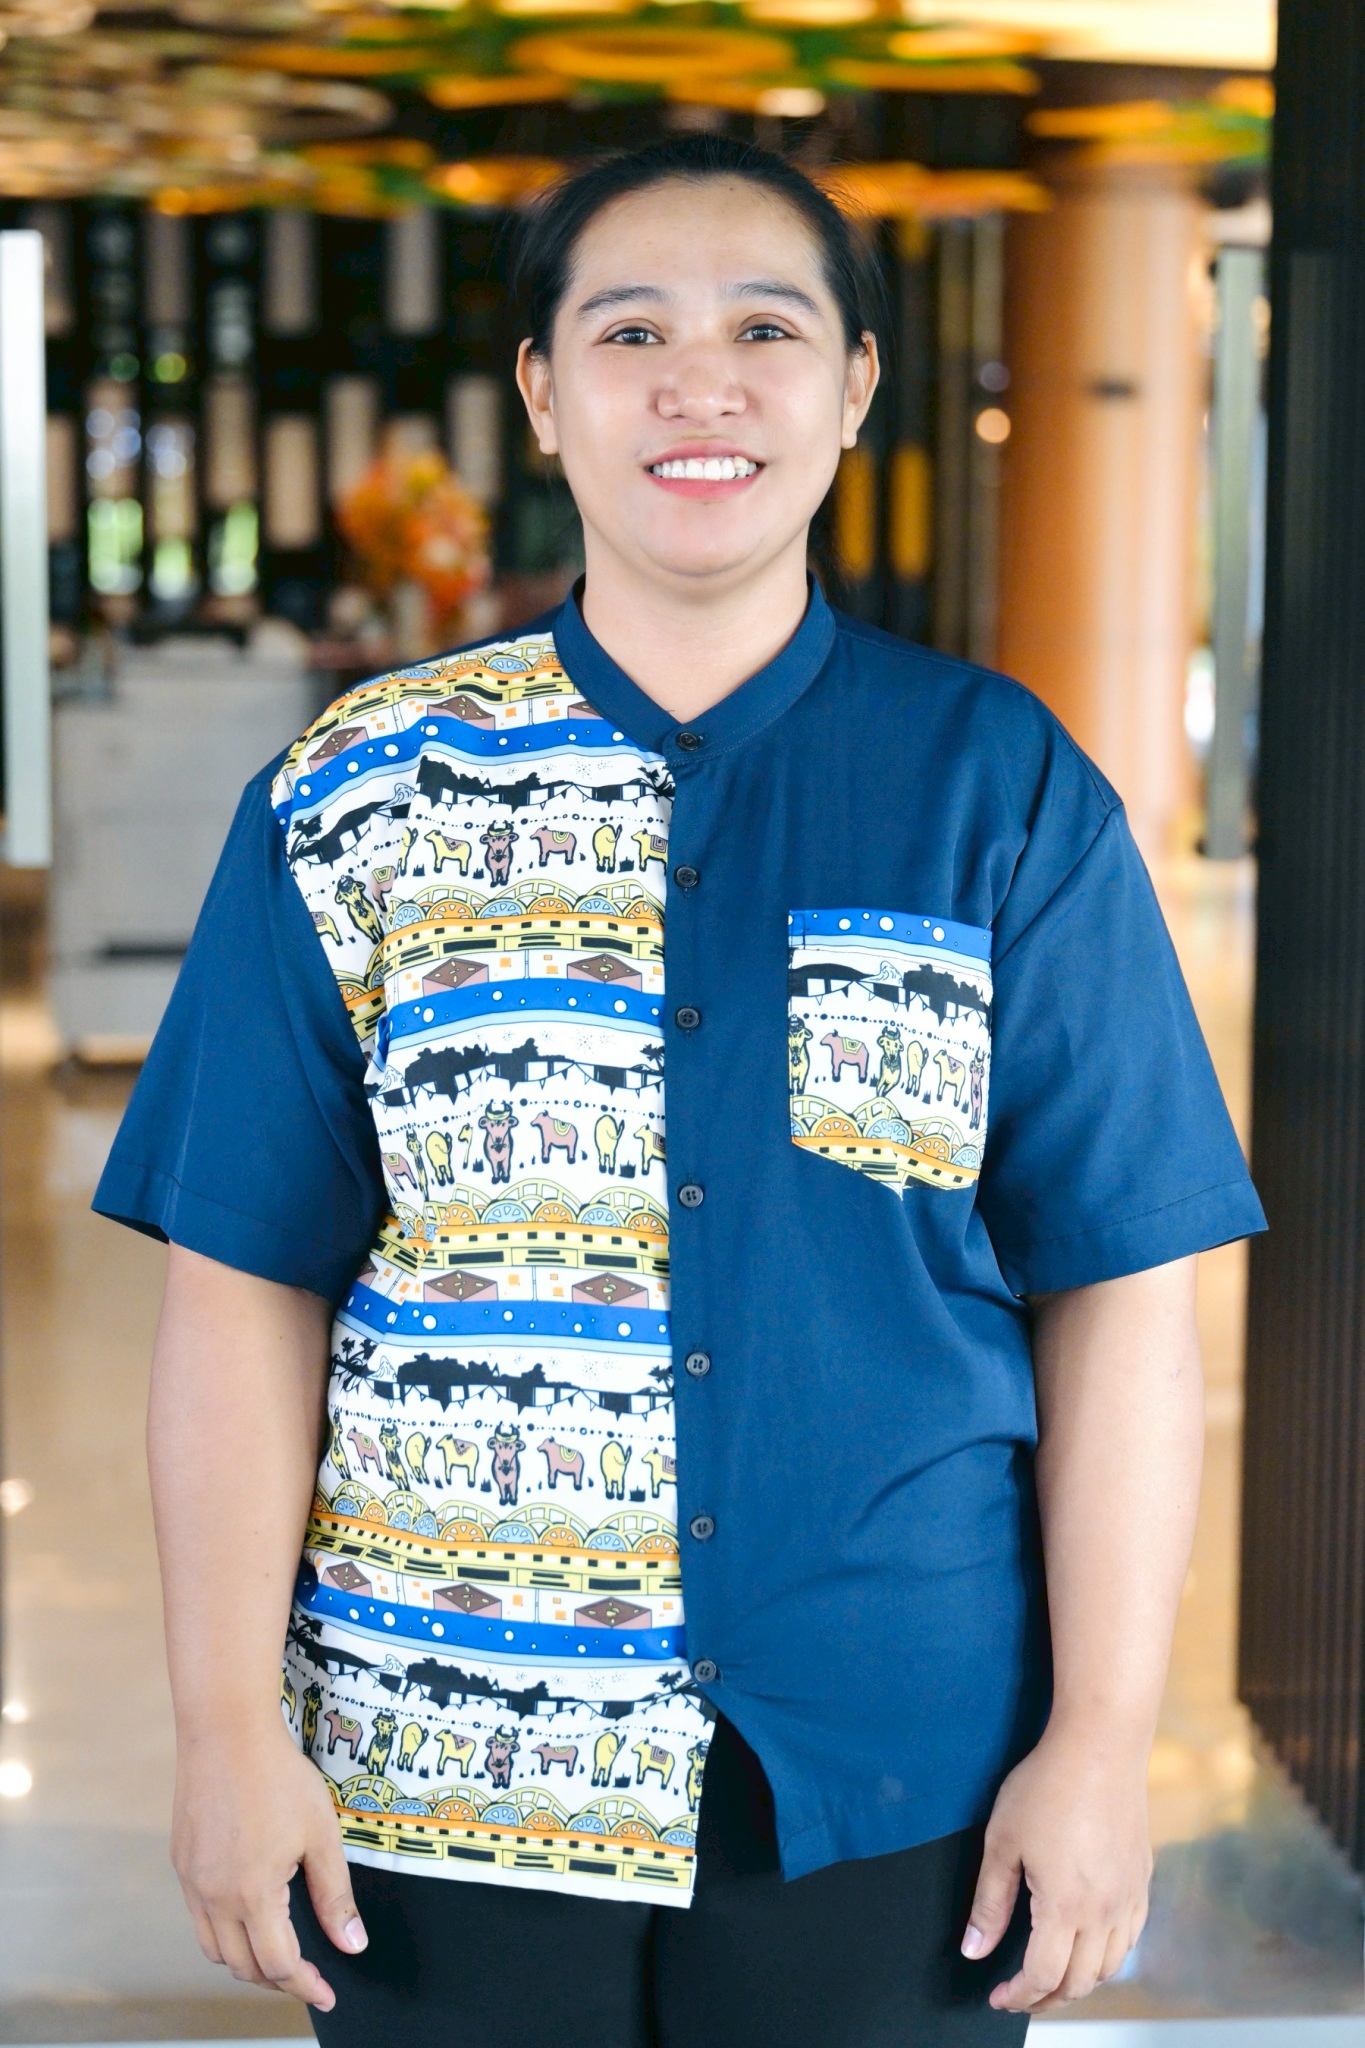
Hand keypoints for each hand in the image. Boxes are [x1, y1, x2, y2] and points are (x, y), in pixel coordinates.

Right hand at [171, 1718, 366, 2010]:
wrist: (226, 1731)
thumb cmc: (277, 1776)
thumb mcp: (321, 1834)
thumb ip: (334, 1894)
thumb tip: (351, 1943)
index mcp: (251, 1895)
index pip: (278, 1964)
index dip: (305, 1985)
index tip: (326, 1994)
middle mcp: (213, 1897)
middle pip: (242, 1965)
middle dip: (277, 1978)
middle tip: (308, 1974)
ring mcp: (191, 1881)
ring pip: (214, 1948)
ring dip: (246, 1960)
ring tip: (278, 1951)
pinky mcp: (181, 1863)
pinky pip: (199, 1918)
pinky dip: (224, 1931)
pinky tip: (247, 1914)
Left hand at [962, 1722, 1151, 2013]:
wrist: (1100, 1745)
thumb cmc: (1046, 1786)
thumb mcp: (1002, 1842)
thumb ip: (989, 1902)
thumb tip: (974, 1950)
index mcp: (1066, 1907)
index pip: (1043, 1976)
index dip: (1018, 1995)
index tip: (997, 1997)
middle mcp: (1104, 1912)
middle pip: (1079, 1981)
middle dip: (1047, 1999)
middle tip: (1020, 1996)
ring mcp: (1129, 1897)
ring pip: (1109, 1966)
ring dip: (1078, 1982)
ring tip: (1051, 1978)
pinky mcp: (1141, 1880)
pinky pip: (1129, 1938)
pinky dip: (1107, 1956)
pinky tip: (1088, 1945)